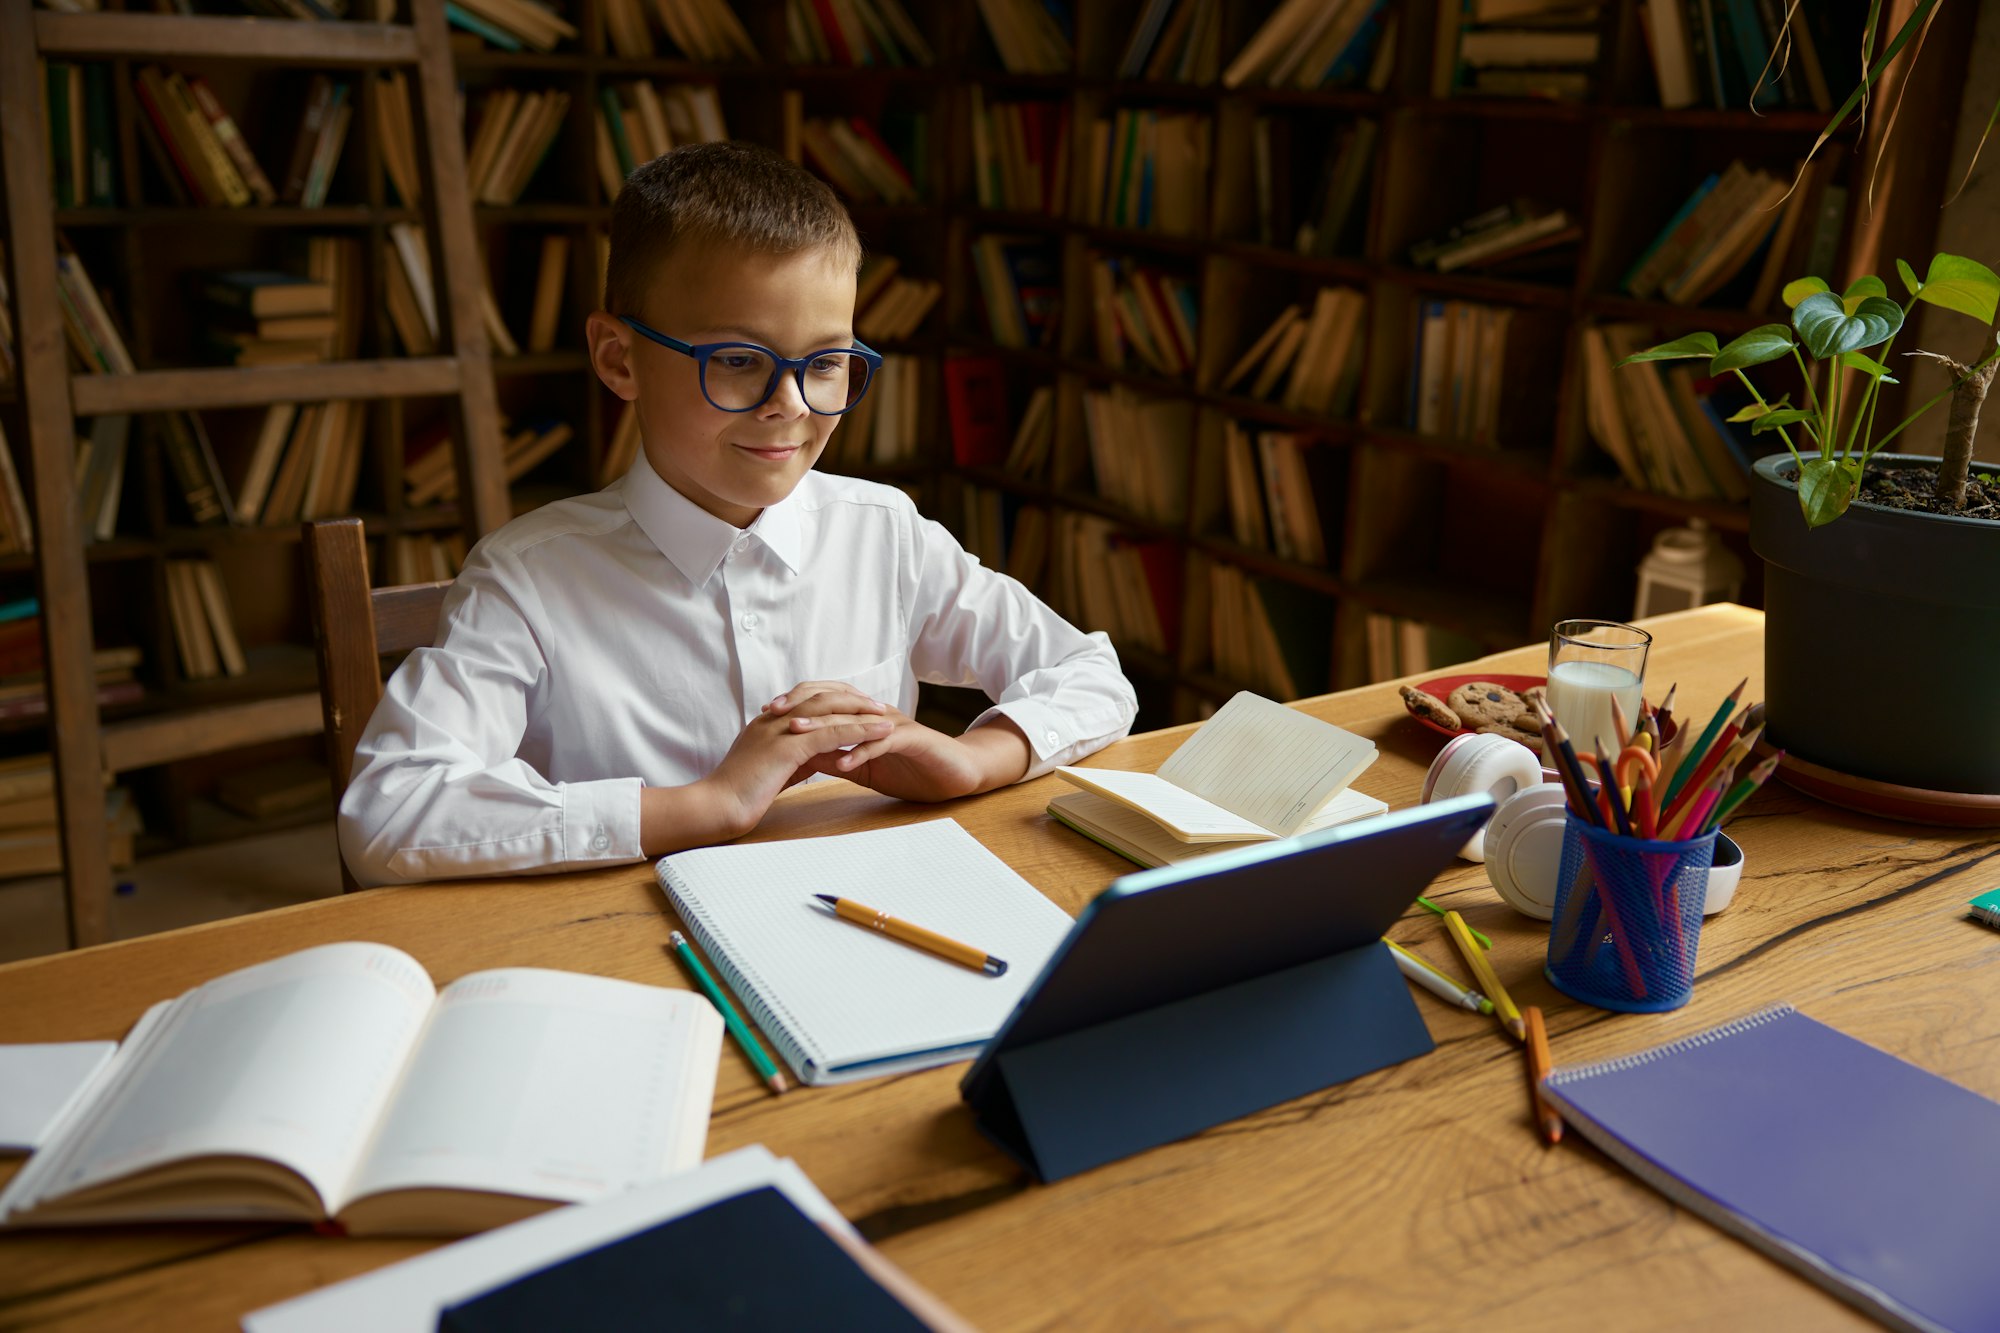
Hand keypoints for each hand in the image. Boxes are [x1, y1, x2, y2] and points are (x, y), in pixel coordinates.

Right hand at [702, 683, 892, 835]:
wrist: (714, 806)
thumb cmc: (735, 796)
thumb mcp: (767, 771)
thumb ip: (789, 760)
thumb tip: (810, 761)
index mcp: (767, 723)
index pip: (806, 700)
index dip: (833, 699)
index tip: (856, 704)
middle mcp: (774, 720)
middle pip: (820, 696)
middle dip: (851, 698)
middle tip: (876, 704)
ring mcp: (781, 730)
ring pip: (830, 710)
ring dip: (862, 711)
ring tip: (886, 714)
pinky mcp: (789, 746)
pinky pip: (833, 732)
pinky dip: (860, 730)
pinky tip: (880, 733)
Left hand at [790, 706, 1031, 802]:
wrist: (954, 773)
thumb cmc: (910, 768)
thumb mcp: (865, 767)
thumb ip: (836, 760)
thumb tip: (802, 760)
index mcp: (862, 718)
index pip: (823, 703)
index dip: (794, 706)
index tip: (763, 716)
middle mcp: (875, 714)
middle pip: (833, 703)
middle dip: (800, 707)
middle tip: (770, 716)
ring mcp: (894, 724)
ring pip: (854, 720)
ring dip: (824, 727)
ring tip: (797, 736)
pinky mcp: (912, 739)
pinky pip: (882, 743)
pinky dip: (861, 752)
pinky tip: (843, 763)